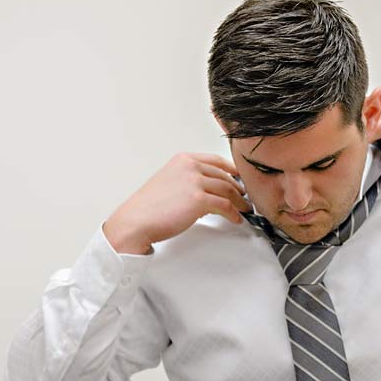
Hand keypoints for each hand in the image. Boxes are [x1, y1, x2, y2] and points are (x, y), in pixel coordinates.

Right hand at [103, 153, 251, 254]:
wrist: (136, 220)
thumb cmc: (148, 207)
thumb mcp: (169, 182)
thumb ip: (188, 181)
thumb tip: (209, 192)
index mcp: (183, 159)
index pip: (215, 160)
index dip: (231, 170)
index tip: (239, 178)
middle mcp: (190, 167)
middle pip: (225, 176)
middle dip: (238, 188)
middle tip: (245, 198)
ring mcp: (195, 182)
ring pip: (228, 190)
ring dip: (239, 202)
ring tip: (244, 209)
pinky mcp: (199, 200)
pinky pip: (225, 206)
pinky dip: (233, 213)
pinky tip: (235, 219)